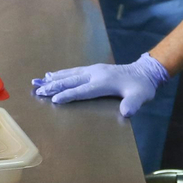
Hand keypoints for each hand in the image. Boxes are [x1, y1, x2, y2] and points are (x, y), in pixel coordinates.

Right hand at [32, 52, 169, 117]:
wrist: (144, 72)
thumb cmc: (141, 87)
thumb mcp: (140, 97)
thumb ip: (133, 104)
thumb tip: (126, 112)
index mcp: (103, 82)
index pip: (82, 90)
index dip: (68, 95)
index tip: (54, 99)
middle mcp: (95, 74)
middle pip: (71, 81)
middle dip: (53, 86)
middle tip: (38, 91)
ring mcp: (93, 70)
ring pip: (69, 74)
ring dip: (53, 79)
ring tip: (38, 81)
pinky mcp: (93, 69)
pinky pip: (73, 71)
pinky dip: (60, 73)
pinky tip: (51, 75)